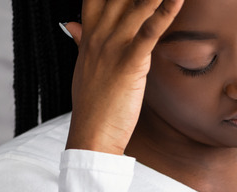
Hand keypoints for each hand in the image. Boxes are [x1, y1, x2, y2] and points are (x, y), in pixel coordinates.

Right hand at [64, 0, 183, 154]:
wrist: (92, 135)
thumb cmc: (94, 104)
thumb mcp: (85, 66)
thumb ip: (82, 41)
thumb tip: (71, 25)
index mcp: (89, 33)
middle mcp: (99, 33)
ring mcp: (113, 46)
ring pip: (136, 4)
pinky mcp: (129, 62)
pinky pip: (149, 30)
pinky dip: (165, 10)